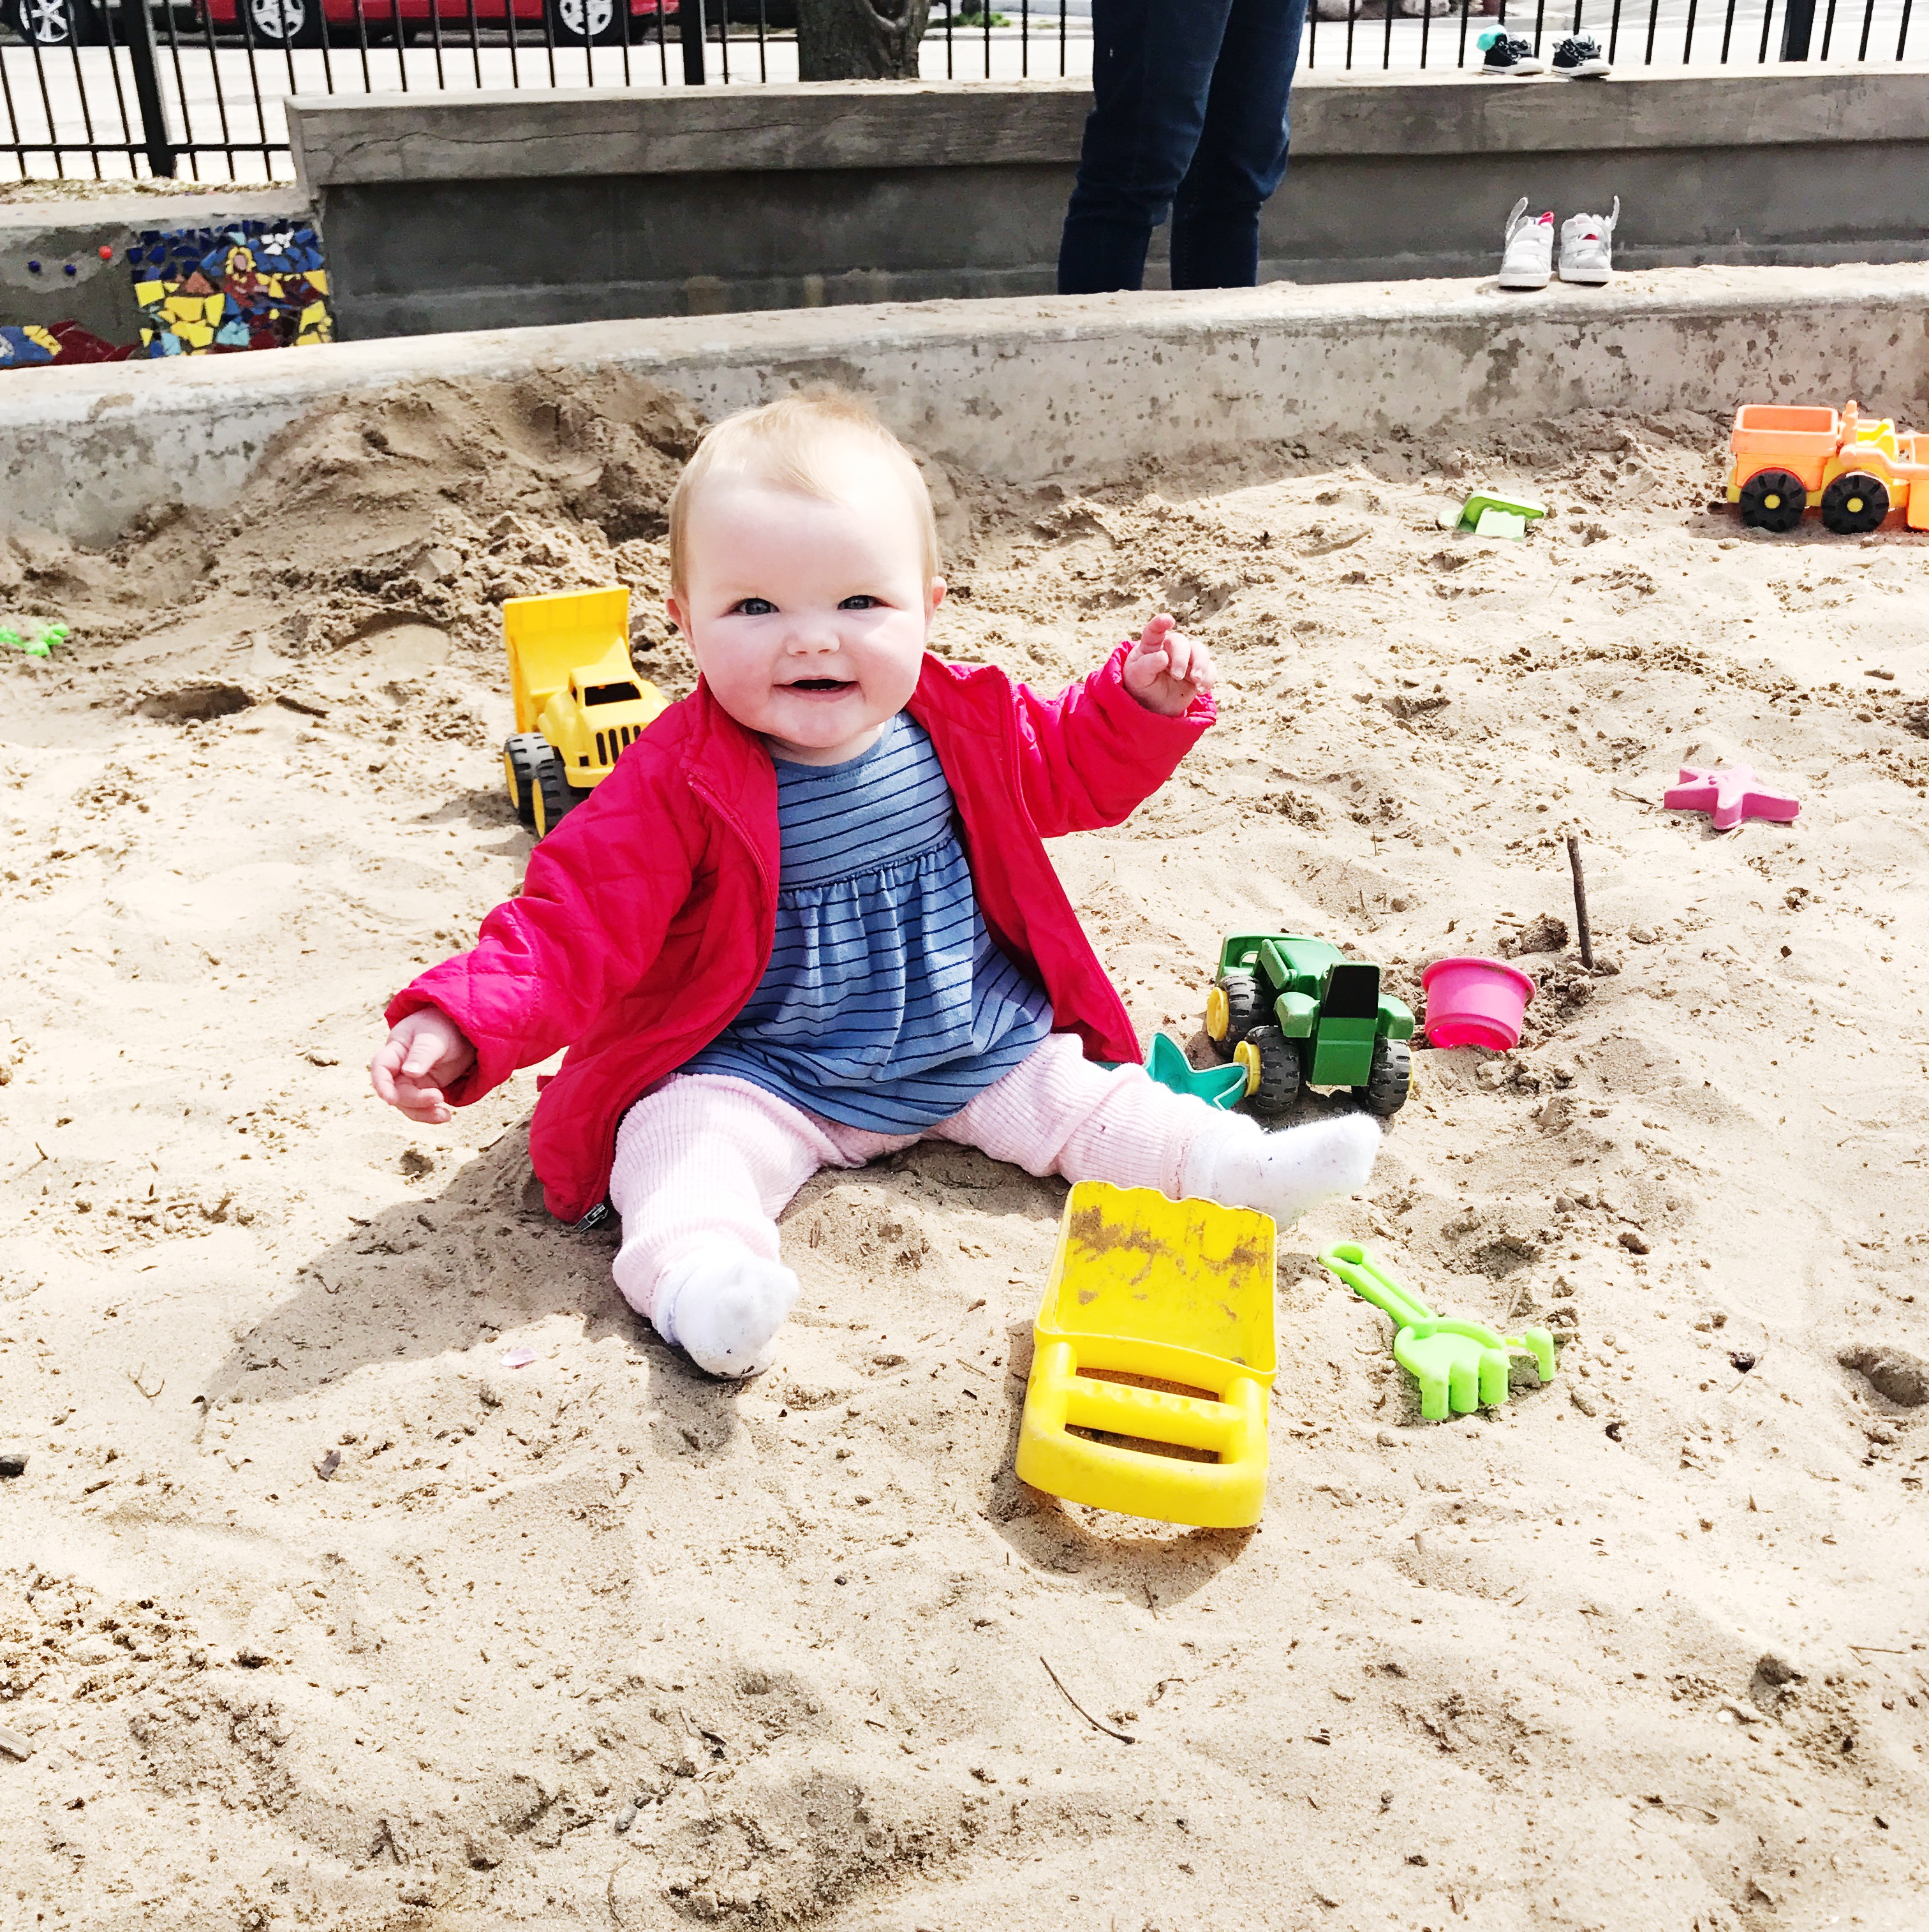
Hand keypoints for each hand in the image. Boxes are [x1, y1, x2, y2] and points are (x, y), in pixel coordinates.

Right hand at [369, 1009, 475, 1125]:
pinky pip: (422, 1106)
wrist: (460, 1030)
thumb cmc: (443, 1027)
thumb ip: (422, 1054)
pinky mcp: (425, 1089)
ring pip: (408, 1104)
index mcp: (395, 1049)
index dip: (382, 1085)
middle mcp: (399, 1068)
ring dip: (423, 1112)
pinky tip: (446, 1115)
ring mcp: (412, 1080)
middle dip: (415, 1100)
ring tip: (444, 1115)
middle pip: (397, 1091)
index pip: (380, 1068)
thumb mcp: (434, 1037)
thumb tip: (409, 1073)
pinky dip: (432, 1113)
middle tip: (439, 1097)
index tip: (391, 1099)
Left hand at [1122, 613, 1214, 715]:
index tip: (1168, 620)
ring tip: (1196, 681)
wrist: (1155, 705)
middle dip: (1181, 658)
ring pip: (1200, 650)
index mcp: (1151, 645)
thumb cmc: (1142, 686)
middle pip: (1181, 642)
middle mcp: (1170, 648)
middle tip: (1177, 675)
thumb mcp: (1137, 678)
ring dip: (1201, 664)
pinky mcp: (1199, 671)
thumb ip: (1146, 665)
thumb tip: (1163, 656)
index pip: (1154, 631)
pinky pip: (1210, 668)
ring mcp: (1187, 658)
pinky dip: (1209, 678)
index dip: (1160, 623)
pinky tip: (1199, 690)